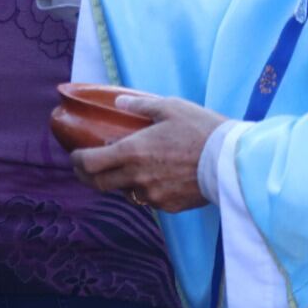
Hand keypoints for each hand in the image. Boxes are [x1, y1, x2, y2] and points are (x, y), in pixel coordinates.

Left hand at [70, 96, 225, 213]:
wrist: (231, 161)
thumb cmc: (201, 129)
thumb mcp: (170, 107)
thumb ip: (140, 105)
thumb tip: (119, 101)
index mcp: (132, 151)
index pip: (90, 163)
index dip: (77, 161)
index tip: (76, 155)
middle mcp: (137, 177)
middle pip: (99, 184)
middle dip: (88, 175)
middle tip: (87, 167)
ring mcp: (152, 195)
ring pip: (124, 192)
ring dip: (119, 182)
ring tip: (125, 168)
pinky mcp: (168, 206)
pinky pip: (147, 199)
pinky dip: (144, 189)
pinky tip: (154, 177)